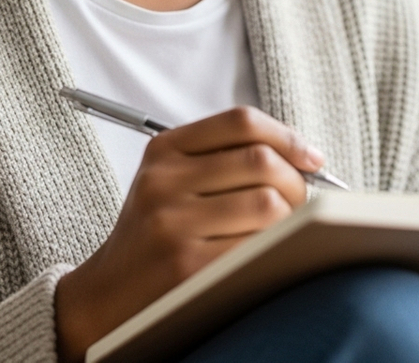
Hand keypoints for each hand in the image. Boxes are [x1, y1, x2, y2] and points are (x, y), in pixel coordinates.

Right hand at [53, 106, 324, 361]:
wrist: (106, 296)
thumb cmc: (155, 236)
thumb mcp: (172, 182)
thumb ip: (225, 159)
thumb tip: (306, 158)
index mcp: (164, 151)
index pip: (241, 122)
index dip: (287, 136)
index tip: (311, 158)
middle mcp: (163, 181)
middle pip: (261, 161)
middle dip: (297, 182)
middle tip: (301, 202)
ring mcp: (173, 224)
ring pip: (268, 203)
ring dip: (292, 218)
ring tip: (285, 230)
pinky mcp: (187, 266)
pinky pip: (257, 245)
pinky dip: (277, 247)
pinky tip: (270, 254)